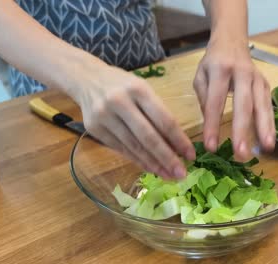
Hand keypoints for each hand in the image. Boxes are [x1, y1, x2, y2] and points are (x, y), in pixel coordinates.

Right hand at [69, 59, 194, 178]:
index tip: (191, 155)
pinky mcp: (94, 129)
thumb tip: (176, 145)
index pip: (164, 119)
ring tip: (168, 175)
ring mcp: (105, 116)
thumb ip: (157, 113)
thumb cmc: (122, 85)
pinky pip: (121, 149)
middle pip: (148, 137)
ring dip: (153, 164)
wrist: (86, 79)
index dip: (179, 140)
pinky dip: (137, 160)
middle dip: (167, 158)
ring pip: (134, 147)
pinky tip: (150, 168)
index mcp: (138, 89)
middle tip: (181, 174)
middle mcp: (120, 102)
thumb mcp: (142, 89)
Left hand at [193, 38, 275, 159]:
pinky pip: (268, 106)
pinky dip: (270, 124)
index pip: (216, 101)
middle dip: (242, 130)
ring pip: (262, 105)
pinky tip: (270, 141)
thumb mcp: (200, 75)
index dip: (213, 124)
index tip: (210, 146)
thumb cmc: (213, 62)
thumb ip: (204, 98)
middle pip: (243, 104)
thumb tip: (209, 123)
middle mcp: (242, 73)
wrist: (232, 41)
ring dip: (264, 128)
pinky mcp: (266, 84)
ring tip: (266, 149)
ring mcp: (257, 79)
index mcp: (220, 70)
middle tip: (240, 153)